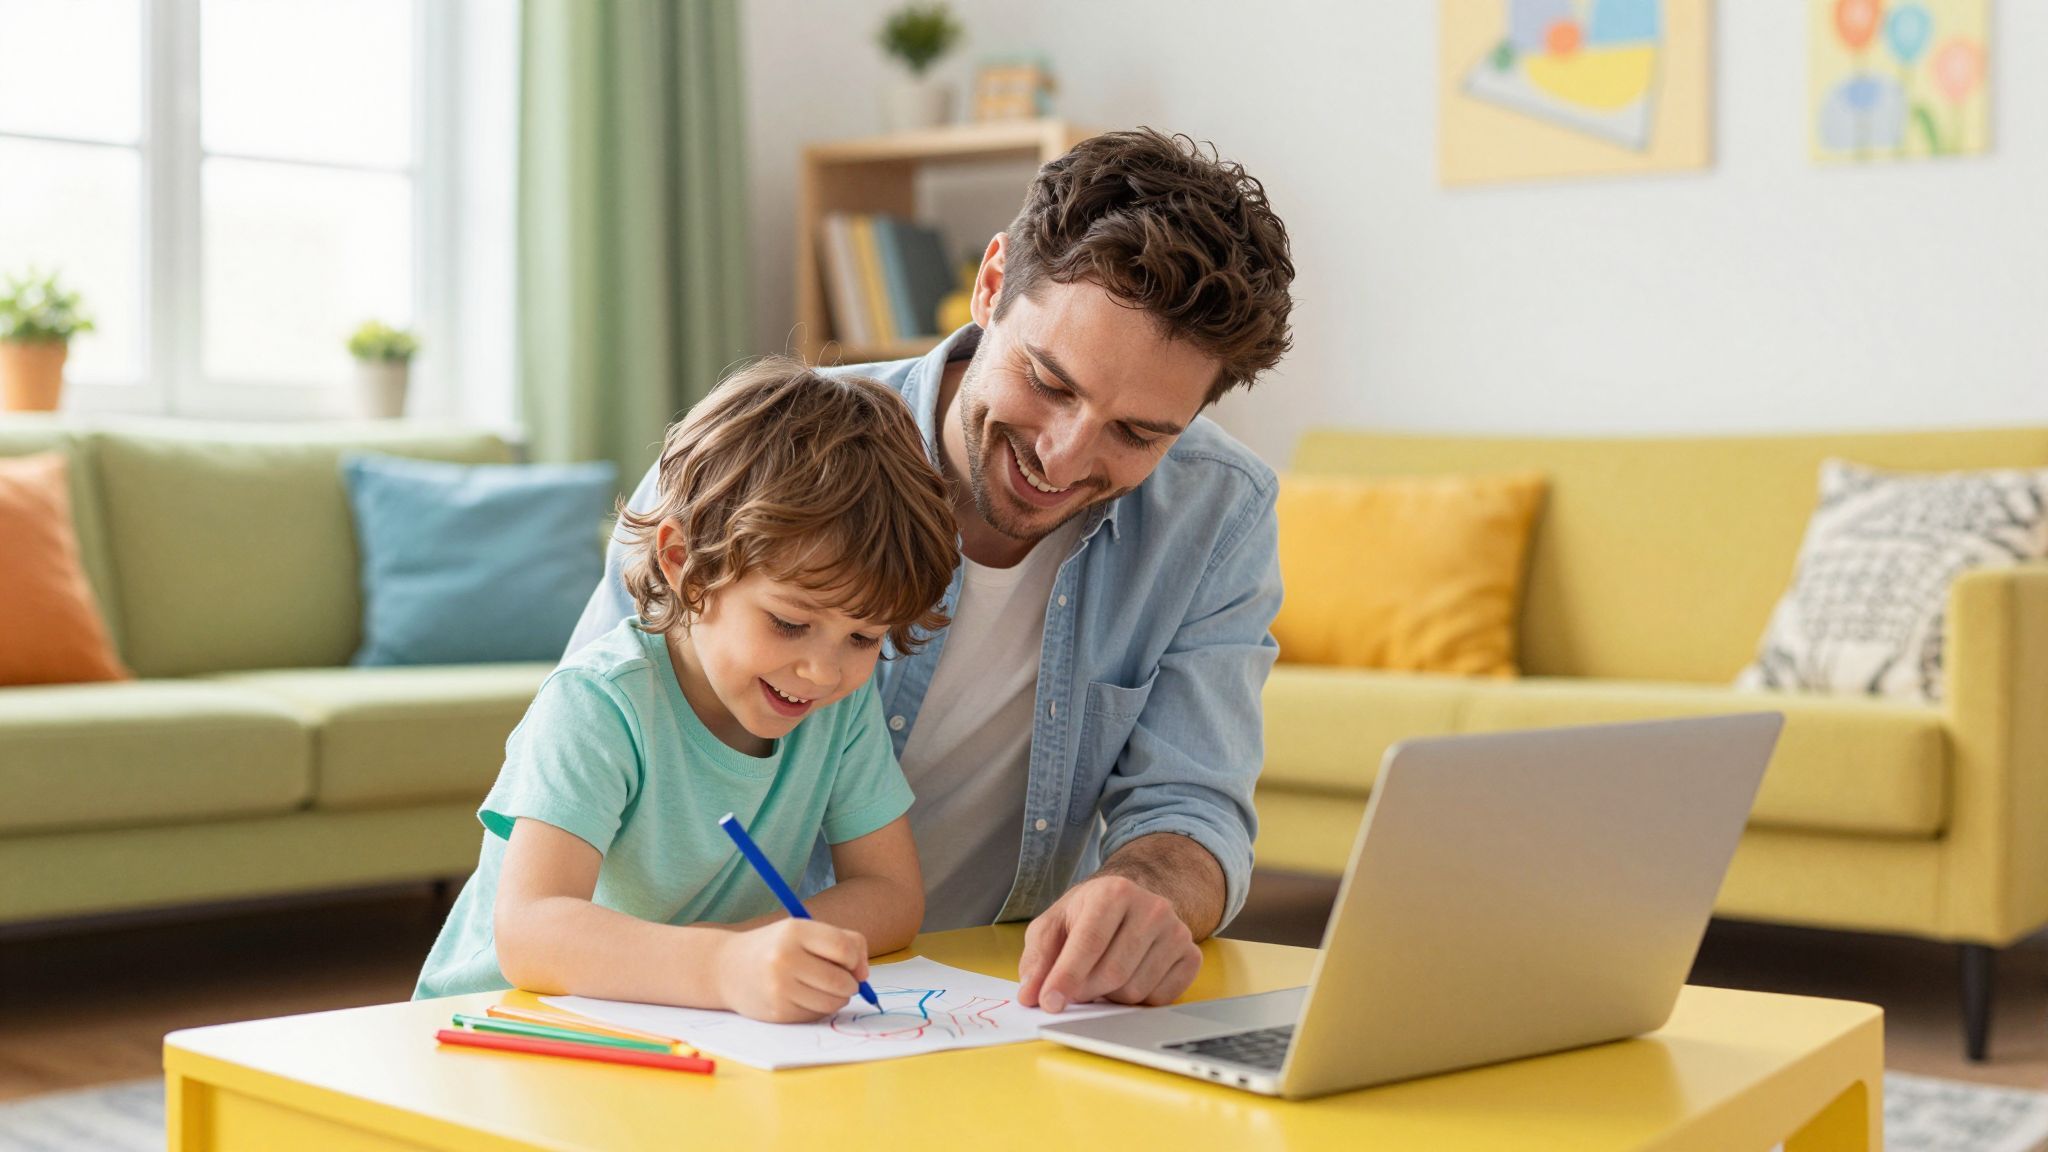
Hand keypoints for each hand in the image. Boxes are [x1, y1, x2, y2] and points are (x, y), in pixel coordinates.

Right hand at [715, 919, 869, 1022]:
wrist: (726, 968)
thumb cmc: (775, 946)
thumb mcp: (803, 931)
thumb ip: (844, 941)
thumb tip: (864, 973)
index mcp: (795, 931)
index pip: (844, 948)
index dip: (856, 959)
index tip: (853, 964)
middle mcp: (785, 958)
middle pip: (841, 981)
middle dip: (850, 984)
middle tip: (843, 980)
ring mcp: (779, 988)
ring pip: (832, 1003)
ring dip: (837, 998)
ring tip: (823, 988)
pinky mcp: (777, 1012)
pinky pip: (816, 1015)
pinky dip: (819, 1009)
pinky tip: (804, 997)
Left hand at [1017, 874, 1201, 1012]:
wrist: (1131, 902)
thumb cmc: (1087, 915)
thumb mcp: (1053, 925)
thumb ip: (1037, 958)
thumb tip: (1030, 995)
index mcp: (1114, 892)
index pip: (1089, 943)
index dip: (1066, 977)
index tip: (1049, 1003)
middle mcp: (1151, 908)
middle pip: (1113, 973)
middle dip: (1086, 991)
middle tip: (1074, 990)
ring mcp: (1177, 932)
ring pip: (1135, 991)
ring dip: (1110, 996)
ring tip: (1103, 975)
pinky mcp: (1191, 956)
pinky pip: (1159, 1000)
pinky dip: (1137, 1000)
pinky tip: (1129, 978)